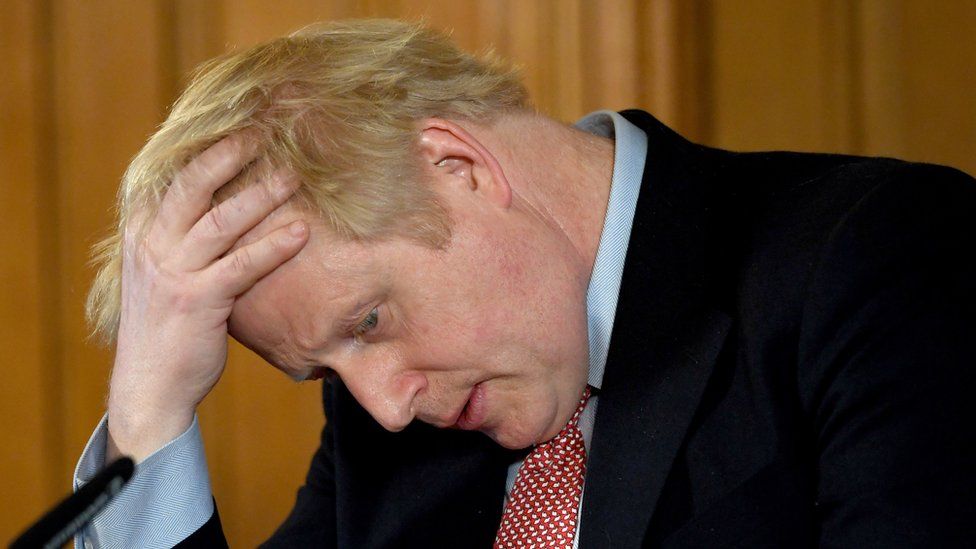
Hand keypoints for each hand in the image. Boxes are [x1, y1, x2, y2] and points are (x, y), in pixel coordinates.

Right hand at [106, 134, 307, 461]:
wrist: (149, 386)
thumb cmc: (166, 329)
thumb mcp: (164, 275)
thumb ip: (184, 242)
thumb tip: (222, 211)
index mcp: (142, 235)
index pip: (170, 180)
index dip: (202, 151)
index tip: (234, 127)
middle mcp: (152, 247)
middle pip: (191, 186)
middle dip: (227, 155)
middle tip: (262, 133)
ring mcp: (172, 273)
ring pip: (220, 220)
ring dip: (260, 194)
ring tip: (293, 176)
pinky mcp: (197, 300)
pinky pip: (241, 265)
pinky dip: (273, 246)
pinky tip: (301, 232)